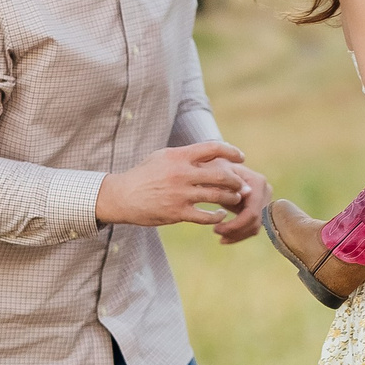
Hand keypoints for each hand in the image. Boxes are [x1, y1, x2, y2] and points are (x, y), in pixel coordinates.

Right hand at [95, 141, 252, 227]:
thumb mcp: (163, 156)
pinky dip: (217, 216)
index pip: (213, 148)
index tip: (241, 157)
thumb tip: (210, 152)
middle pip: (221, 175)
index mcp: (179, 156)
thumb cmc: (144, 174)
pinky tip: (221, 215)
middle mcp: (181, 174)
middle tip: (243, 185)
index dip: (231, 151)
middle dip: (237, 181)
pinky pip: (205, 217)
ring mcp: (180, 194)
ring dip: (231, 198)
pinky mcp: (177, 213)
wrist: (122, 196)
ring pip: (217, 196)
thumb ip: (186, 155)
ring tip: (235, 198)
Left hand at [208, 161, 269, 243]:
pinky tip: (224, 237)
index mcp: (258, 182)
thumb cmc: (213, 169)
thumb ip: (229, 181)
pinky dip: (239, 234)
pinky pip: (252, 226)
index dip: (235, 225)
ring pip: (255, 227)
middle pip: (255, 222)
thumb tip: (246, 194)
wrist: (216, 167)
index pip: (252, 213)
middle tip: (215, 231)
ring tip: (220, 236)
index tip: (215, 228)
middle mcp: (266, 191)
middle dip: (235, 231)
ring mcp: (264, 200)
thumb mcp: (217, 173)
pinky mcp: (259, 207)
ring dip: (237, 235)